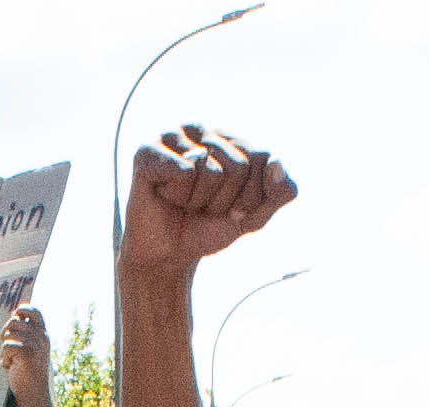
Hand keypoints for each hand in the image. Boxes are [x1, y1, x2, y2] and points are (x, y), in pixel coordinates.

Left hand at [1, 304, 53, 398]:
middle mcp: (41, 337)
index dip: (22, 310)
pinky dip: (4, 360)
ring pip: (8, 334)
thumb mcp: (31, 349)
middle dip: (5, 334)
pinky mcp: (26, 353)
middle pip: (13, 321)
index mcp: (43, 335)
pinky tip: (11, 368)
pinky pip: (6, 347)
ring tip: (12, 361)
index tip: (15, 316)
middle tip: (8, 349)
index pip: (34, 311)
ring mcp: (35, 344)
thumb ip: (25, 334)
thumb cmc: (29, 373)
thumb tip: (14, 315)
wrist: (35, 395)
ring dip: (4, 349)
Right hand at [120, 125, 295, 273]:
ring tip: (184, 203)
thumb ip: (279, 192)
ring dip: (199, 201)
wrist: (166, 255)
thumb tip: (276, 161)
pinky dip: (178, 196)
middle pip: (237, 166)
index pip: (263, 159)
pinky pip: (183, 173)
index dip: (251, 196)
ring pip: (210, 171)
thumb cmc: (207, 229)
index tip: (231, 208)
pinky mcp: (148, 151)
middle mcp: (203, 130)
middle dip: (224, 201)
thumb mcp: (254, 217)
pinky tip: (166, 196)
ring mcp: (174, 136)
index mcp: (230, 138)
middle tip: (203, 208)